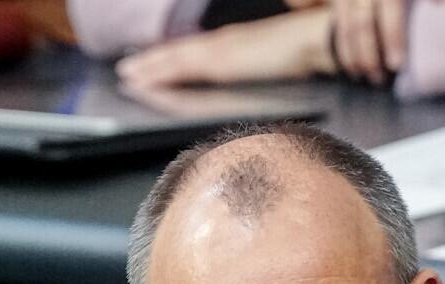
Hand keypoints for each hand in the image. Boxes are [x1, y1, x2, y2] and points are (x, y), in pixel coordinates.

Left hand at [118, 10, 336, 88]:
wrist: (317, 40)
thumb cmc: (302, 52)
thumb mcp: (271, 65)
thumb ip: (252, 71)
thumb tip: (243, 81)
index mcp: (233, 43)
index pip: (194, 51)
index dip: (170, 57)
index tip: (150, 63)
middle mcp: (223, 42)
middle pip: (180, 52)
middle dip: (152, 61)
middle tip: (127, 69)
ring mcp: (221, 48)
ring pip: (176, 57)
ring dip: (151, 66)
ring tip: (129, 74)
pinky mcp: (223, 59)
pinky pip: (185, 66)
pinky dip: (164, 71)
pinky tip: (149, 79)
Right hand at [329, 0, 406, 85]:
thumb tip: (440, 5)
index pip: (390, 10)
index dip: (393, 37)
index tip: (397, 65)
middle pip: (363, 24)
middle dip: (369, 55)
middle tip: (379, 80)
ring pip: (347, 28)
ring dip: (354, 57)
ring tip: (363, 78)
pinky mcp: (338, 0)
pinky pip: (339, 27)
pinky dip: (345, 50)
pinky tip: (352, 68)